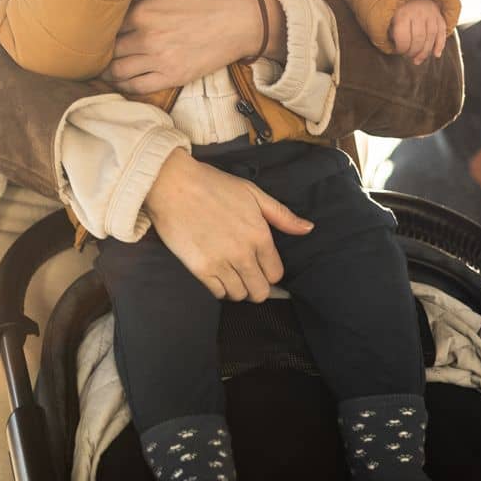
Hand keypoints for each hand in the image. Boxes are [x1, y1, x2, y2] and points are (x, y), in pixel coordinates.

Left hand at [100, 0, 278, 93]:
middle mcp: (147, 39)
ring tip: (104, 68)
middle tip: (97, 51)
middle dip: (102, 50)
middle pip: (110, 50)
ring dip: (108, 70)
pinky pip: (138, 87)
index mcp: (143, 13)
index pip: (109, 24)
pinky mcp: (173, 77)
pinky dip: (124, 86)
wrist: (244, 20)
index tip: (101, 29)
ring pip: (118, 71)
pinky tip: (121, 82)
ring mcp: (159, 61)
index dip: (104, 27)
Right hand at [145, 151, 313, 301]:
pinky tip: (216, 273)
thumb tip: (308, 229)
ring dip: (238, 288)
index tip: (261, 266)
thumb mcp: (252, 193)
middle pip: (260, 292)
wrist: (173, 185)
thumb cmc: (213, 185)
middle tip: (247, 274)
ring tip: (231, 273)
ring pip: (240, 295)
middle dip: (257, 286)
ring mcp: (221, 263)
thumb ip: (281, 215)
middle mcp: (243, 254)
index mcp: (260, 235)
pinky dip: (219, 288)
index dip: (270, 272)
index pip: (276, 274)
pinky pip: (218, 294)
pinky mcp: (200, 269)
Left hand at [392, 0, 449, 64]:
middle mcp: (418, 13)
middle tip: (408, 56)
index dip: (401, 49)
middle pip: (419, 39)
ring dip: (425, 52)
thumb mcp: (389, 16)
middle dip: (413, 52)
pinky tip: (436, 54)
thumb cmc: (398, 8)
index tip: (398, 51)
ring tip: (418, 59)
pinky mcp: (439, 16)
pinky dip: (440, 45)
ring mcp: (431, 14)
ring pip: (431, 37)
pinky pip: (442, 32)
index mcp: (402, 14)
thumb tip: (393, 48)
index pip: (404, 38)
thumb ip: (391, 30)